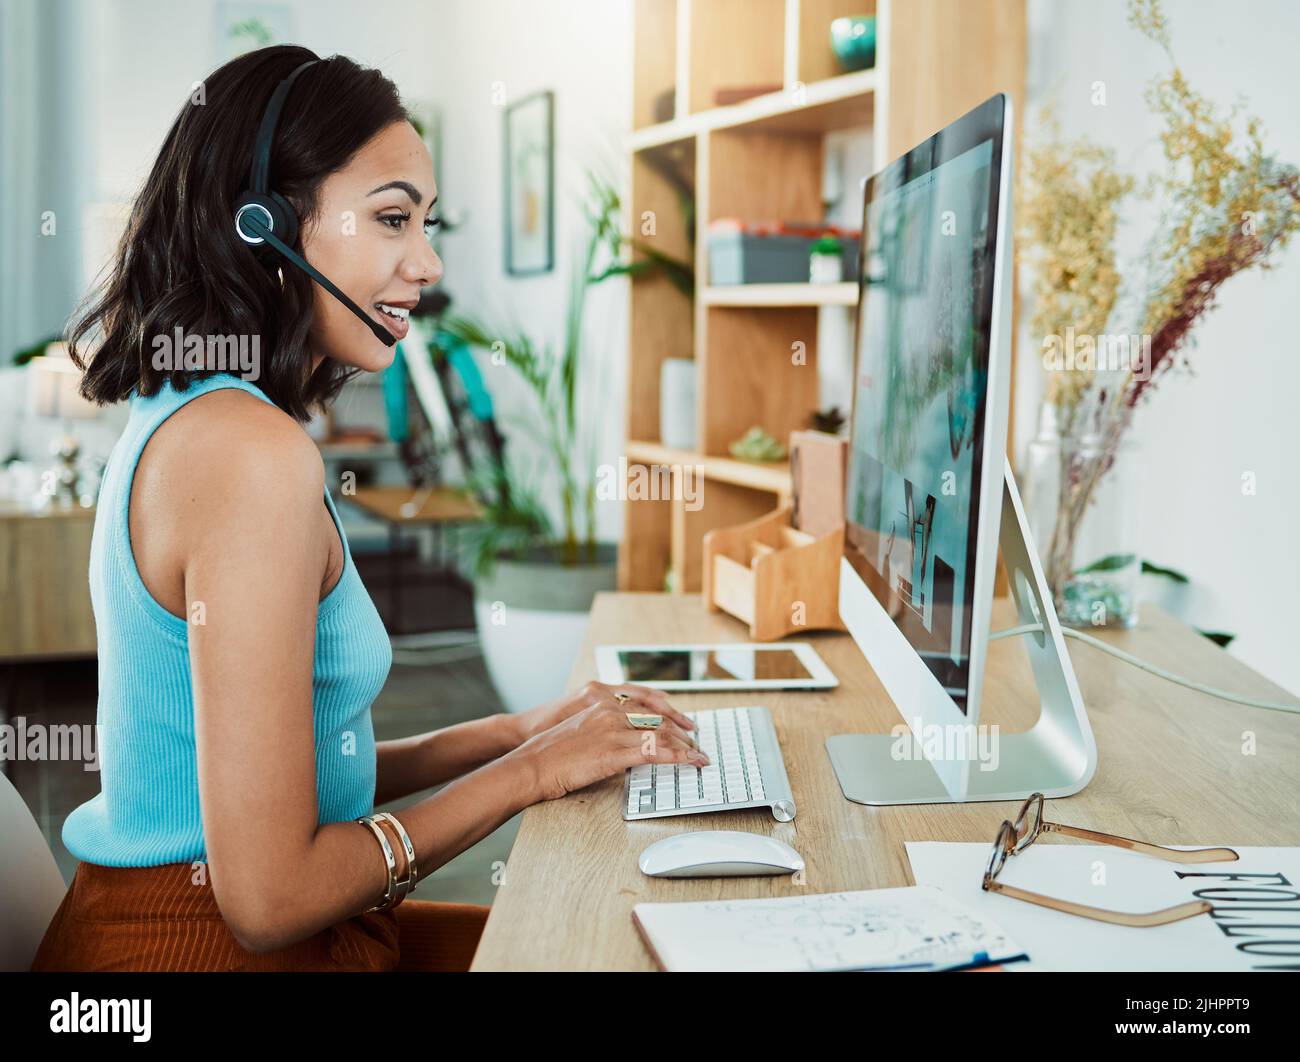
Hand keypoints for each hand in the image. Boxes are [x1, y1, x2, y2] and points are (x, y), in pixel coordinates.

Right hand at [508, 690, 709, 802]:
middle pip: (658, 718)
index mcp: (602, 701)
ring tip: (698, 756)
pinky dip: (676, 756)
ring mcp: (613, 730)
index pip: (647, 704)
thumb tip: (624, 739)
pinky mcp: (613, 751)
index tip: (684, 724)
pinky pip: (654, 751)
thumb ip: (604, 727)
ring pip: (661, 733)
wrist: (532, 763)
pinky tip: (688, 761)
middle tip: (697, 743)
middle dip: (682, 732)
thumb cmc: (551, 751)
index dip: (671, 714)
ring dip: (685, 746)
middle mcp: (610, 710)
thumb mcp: (581, 729)